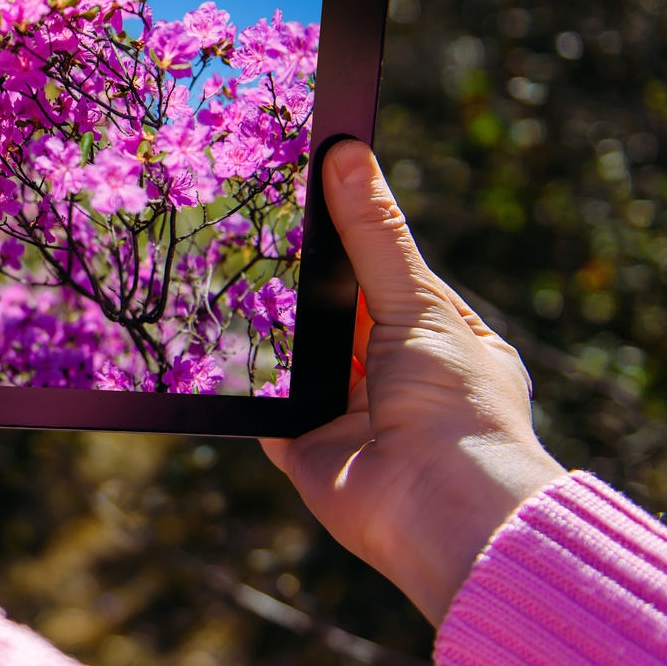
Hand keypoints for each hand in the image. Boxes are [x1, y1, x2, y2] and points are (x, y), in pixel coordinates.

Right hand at [262, 138, 567, 625]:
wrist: (440, 512)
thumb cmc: (457, 408)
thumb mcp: (421, 306)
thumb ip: (375, 237)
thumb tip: (347, 153)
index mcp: (445, 344)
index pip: (391, 277)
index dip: (354, 237)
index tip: (310, 186)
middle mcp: (398, 379)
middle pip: (339, 315)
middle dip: (303, 282)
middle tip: (249, 219)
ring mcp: (350, 415)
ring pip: (299, 356)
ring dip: (272, 328)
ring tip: (220, 263)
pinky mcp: (307, 448)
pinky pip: (264, 406)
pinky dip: (243, 381)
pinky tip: (209, 339)